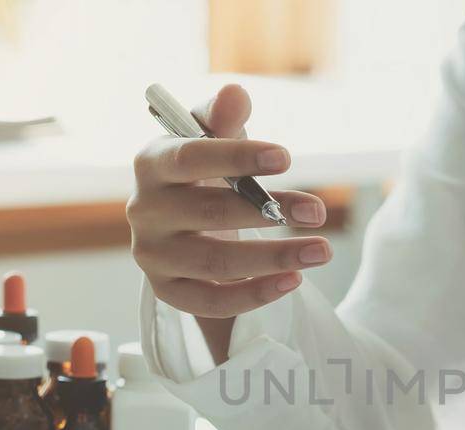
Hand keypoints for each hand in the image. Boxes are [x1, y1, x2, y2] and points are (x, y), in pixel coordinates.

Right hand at [127, 84, 331, 363]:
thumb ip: (223, 117)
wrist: (183, 223)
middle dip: (268, 211)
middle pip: (208, 213)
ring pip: (214, 262)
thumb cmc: (203, 171)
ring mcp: (152, 255)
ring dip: (273, 257)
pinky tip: (294, 281)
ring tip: (320, 251)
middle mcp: (143, 210)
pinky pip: (211, 301)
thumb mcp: (213, 138)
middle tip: (318, 211)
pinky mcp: (169, 291)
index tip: (286, 158)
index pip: (189, 158)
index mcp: (152, 164)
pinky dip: (255, 295)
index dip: (236, 157)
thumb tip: (236, 93)